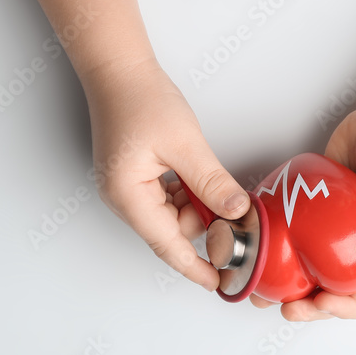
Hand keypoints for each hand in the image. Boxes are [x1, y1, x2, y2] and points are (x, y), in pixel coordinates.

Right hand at [86, 58, 249, 290]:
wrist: (118, 70)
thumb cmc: (141, 100)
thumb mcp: (184, 144)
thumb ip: (211, 182)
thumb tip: (237, 211)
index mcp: (128, 197)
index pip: (167, 246)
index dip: (195, 268)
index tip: (219, 284)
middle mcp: (124, 200)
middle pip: (172, 231)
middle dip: (205, 224)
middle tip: (236, 212)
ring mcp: (128, 190)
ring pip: (173, 215)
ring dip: (198, 206)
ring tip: (213, 183)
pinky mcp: (137, 178)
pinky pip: (168, 199)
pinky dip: (188, 194)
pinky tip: (199, 177)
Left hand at [250, 102, 355, 319]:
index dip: (346, 309)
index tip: (321, 301)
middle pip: (335, 293)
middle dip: (309, 307)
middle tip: (285, 306)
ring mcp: (336, 235)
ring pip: (309, 271)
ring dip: (285, 286)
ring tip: (261, 290)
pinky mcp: (315, 215)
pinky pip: (294, 238)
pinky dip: (275, 249)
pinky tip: (258, 251)